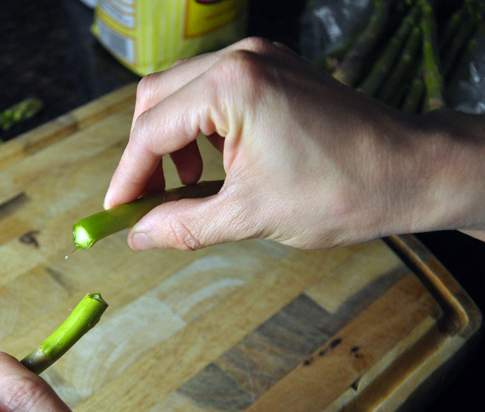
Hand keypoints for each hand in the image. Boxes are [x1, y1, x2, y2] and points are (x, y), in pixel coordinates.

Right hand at [104, 37, 484, 249]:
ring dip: (173, 140)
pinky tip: (217, 161)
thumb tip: (138, 235)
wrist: (410, 171)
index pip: (150, 132)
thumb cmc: (342, 190)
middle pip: (156, 100)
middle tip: (146, 199)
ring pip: (182, 93)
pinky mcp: (273, 70)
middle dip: (145, 154)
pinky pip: (214, 91)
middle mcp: (240, 60)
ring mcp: (259, 59)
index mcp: (230, 87)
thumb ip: (183, 224)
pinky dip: (201, 128)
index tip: (117, 210)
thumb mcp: (250, 215)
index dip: (127, 177)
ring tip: (189, 184)